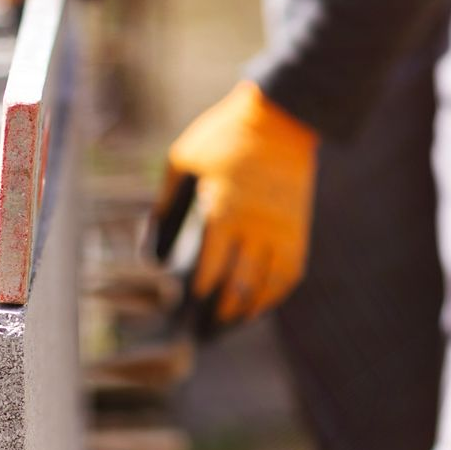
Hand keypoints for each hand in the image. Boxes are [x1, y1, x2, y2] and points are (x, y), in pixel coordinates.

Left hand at [158, 82, 318, 323]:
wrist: (282, 117)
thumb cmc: (223, 137)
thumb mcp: (183, 162)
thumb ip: (165, 206)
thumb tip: (151, 251)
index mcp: (225, 209)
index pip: (211, 269)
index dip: (198, 294)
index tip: (184, 309)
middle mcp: (257, 226)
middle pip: (239, 286)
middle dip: (220, 313)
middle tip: (203, 331)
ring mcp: (283, 232)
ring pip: (266, 287)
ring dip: (247, 311)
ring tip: (228, 325)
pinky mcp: (299, 231)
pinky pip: (289, 275)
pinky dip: (273, 295)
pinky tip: (257, 306)